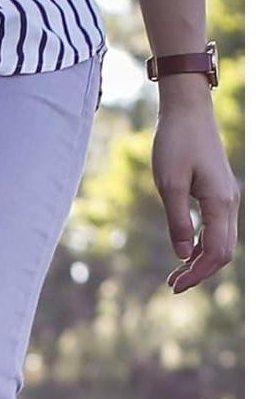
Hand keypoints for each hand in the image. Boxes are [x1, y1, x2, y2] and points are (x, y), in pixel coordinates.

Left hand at [153, 78, 240, 292]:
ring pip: (222, 240)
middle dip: (200, 272)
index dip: (197, 274)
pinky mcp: (219, 192)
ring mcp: (227, 197)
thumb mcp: (169, 185)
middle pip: (223, 251)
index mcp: (220, 203)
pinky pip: (218, 227)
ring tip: (176, 275)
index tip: (174, 286)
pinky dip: (203, 245)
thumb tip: (183, 255)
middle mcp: (230, 203)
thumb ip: (177, 221)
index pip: (216, 252)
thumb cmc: (175, 144)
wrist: (187, 112)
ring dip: (201, 261)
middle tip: (173, 286)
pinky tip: (185, 252)